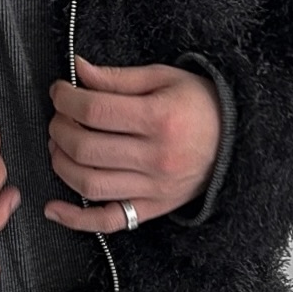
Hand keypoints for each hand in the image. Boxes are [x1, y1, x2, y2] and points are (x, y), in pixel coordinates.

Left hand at [44, 55, 220, 231]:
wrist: (239, 141)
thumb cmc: (200, 104)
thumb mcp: (164, 78)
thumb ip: (118, 78)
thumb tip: (77, 71)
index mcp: (159, 118)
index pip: (94, 111)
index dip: (66, 99)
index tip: (60, 91)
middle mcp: (156, 157)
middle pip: (85, 148)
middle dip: (59, 129)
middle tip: (59, 117)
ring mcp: (153, 188)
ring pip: (88, 184)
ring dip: (61, 164)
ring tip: (59, 146)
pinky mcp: (152, 209)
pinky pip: (108, 221)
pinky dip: (76, 219)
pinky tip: (53, 208)